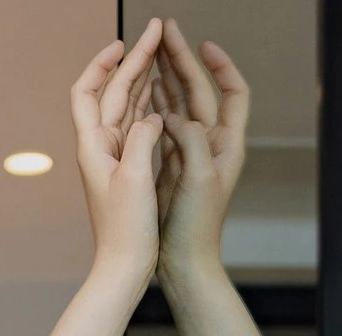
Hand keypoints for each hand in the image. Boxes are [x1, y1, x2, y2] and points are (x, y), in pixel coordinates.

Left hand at [70, 20, 164, 292]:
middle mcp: (99, 149)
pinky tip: (160, 95)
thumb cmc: (126, 231)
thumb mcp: (135, 178)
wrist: (123, 268)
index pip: (87, 91)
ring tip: (161, 51)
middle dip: (134, 60)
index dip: (101, 63)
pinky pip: (136, 127)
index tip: (124, 42)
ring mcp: (113, 159)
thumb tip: (152, 115)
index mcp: (93, 146)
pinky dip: (147, 105)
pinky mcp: (127, 171)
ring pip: (126, 106)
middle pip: (112, 92)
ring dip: (141, 77)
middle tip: (158, 30)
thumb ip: (141, 138)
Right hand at [154, 20, 249, 283]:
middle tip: (165, 32)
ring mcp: (189, 155)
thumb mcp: (198, 177)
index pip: (233, 92)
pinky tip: (142, 93)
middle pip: (200, 92)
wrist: (184, 262)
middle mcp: (210, 145)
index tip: (203, 45)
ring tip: (150, 53)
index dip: (221, 66)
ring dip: (166, 79)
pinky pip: (163, 127)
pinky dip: (153, 107)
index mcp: (225, 144)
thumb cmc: (195, 226)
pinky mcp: (170, 168)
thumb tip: (174, 116)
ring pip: (179, 106)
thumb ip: (190, 139)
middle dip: (183, 62)